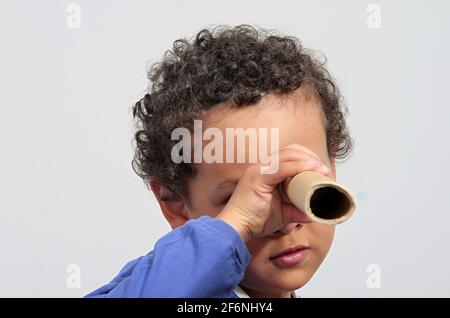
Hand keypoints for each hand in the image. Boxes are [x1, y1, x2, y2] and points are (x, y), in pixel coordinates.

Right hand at [216, 144, 330, 240]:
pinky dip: (298, 166)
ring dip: (308, 160)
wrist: (236, 228)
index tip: (322, 170)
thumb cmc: (254, 220)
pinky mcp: (258, 177)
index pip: (289, 154)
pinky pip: (282, 167)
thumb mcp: (281, 214)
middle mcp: (262, 166)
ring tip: (321, 170)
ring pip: (288, 154)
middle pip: (291, 150)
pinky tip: (311, 169)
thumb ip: (296, 211)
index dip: (307, 158)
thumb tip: (313, 213)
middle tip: (324, 170)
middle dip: (310, 157)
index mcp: (266, 171)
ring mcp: (259, 170)